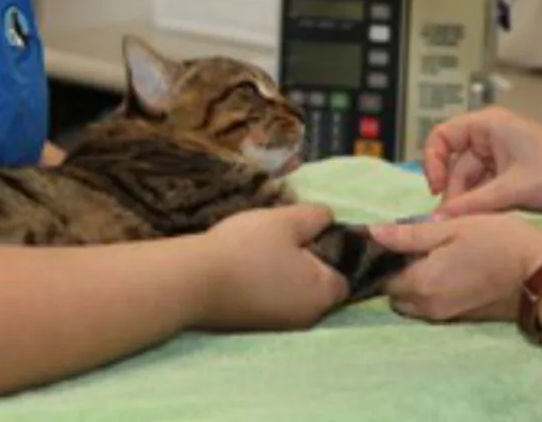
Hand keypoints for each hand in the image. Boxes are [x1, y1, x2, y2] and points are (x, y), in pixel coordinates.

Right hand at [194, 204, 349, 330]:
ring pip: (296, 291)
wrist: (193, 281)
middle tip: (287, 234)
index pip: (347, 272)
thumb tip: (330, 219)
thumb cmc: (247, 248)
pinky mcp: (257, 325)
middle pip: (322, 283)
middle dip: (310, 259)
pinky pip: (274, 300)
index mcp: (324, 293)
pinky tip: (249, 265)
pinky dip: (268, 283)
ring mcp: (282, 325)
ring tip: (265, 246)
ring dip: (287, 271)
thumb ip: (317, 216)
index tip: (314, 229)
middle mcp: (309, 316)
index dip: (335, 248)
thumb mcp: (287, 220)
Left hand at [370, 214, 541, 322]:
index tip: (395, 239)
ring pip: (413, 302)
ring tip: (433, 254)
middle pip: (395, 294)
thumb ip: (411, 234)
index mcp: (420, 283)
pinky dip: (432, 290)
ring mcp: (446, 316)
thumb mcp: (453, 226)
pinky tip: (449, 267)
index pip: (383, 278)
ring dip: (415, 283)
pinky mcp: (463, 317)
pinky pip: (433, 306)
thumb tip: (373, 233)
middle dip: (398, 273)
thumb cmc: (498, 241)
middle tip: (415, 244)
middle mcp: (428, 307)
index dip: (384, 257)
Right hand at [423, 106, 541, 216]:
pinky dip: (481, 204)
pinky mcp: (508, 174)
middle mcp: (488, 137)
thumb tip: (436, 219)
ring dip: (468, 202)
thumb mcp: (510, 190)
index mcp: (486, 126)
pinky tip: (481, 221)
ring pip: (470, 180)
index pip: (442, 137)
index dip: (433, 162)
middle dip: (454, 193)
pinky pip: (484, 188)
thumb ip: (471, 204)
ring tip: (468, 225)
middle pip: (456, 165)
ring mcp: (498, 156)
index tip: (436, 189)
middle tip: (453, 221)